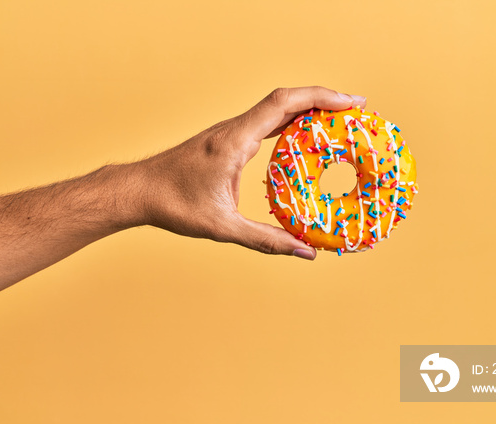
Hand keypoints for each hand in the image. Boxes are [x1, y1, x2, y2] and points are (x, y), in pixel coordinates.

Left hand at [127, 86, 366, 259]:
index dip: (322, 98)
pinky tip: (305, 136)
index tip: (352, 103)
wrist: (138, 190)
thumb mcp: (223, 228)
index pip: (284, 104)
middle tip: (358, 110)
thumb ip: (267, 241)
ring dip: (309, 109)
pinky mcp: (226, 140)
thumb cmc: (173, 205)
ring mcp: (229, 132)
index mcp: (235, 141)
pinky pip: (266, 122)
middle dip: (325, 100)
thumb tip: (305, 253)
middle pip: (286, 100)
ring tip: (340, 120)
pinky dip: (291, 123)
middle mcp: (234, 129)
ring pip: (276, 109)